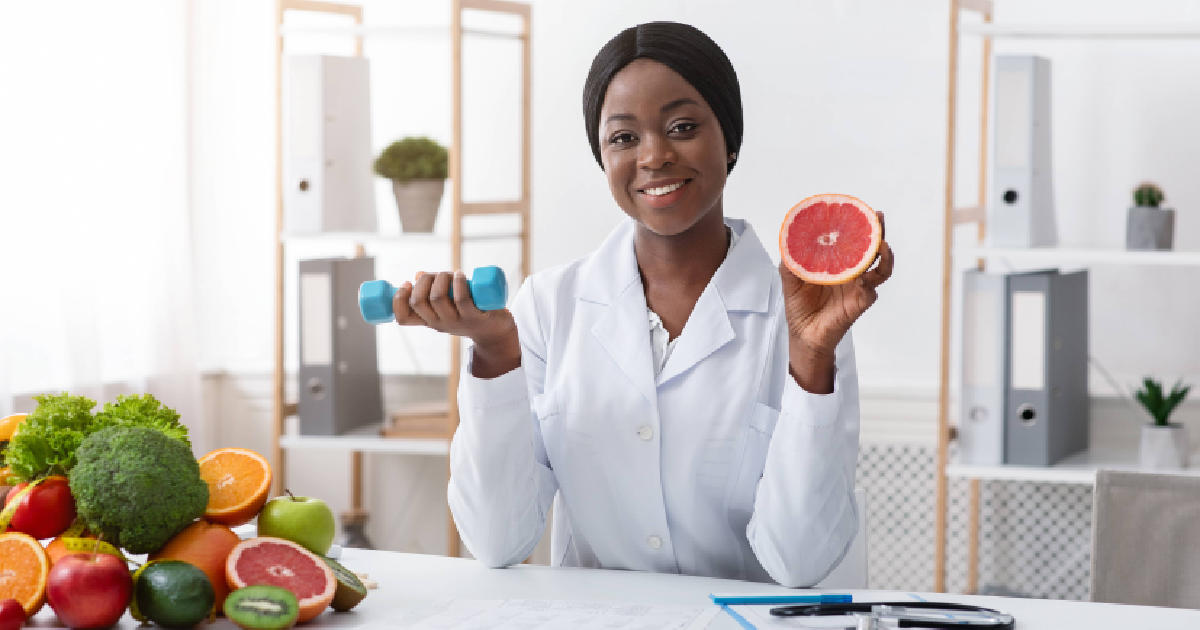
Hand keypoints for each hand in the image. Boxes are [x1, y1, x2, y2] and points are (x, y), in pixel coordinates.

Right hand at [393, 270, 520, 377]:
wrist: (495, 332)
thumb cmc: (468, 313)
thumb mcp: (446, 306)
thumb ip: (431, 292)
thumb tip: (418, 274)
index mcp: (429, 321)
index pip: (403, 317)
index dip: (398, 299)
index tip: (407, 283)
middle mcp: (439, 324)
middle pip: (418, 302)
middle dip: (424, 281)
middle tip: (436, 275)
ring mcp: (457, 321)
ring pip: (437, 297)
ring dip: (441, 278)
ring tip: (451, 274)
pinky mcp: (475, 317)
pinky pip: (461, 298)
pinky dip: (458, 282)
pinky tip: (460, 275)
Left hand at [780, 211, 893, 392]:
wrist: (802, 334)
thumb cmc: (799, 305)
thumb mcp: (790, 277)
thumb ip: (791, 258)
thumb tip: (789, 238)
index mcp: (838, 264)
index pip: (853, 240)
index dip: (858, 225)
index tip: (858, 209)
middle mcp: (852, 273)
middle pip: (872, 249)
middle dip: (878, 232)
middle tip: (877, 217)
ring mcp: (858, 288)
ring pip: (881, 268)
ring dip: (883, 255)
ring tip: (880, 244)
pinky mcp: (859, 304)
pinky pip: (870, 291)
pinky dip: (868, 283)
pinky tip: (861, 277)